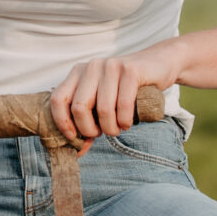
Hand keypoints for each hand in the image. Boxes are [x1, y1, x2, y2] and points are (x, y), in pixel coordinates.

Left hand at [49, 50, 177, 146]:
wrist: (158, 64)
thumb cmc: (126, 89)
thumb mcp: (103, 100)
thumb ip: (89, 119)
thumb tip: (77, 150)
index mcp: (78, 72)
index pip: (58, 99)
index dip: (62, 123)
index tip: (74, 137)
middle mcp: (91, 67)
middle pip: (79, 108)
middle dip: (89, 130)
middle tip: (101, 134)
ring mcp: (111, 66)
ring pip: (103, 110)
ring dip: (111, 128)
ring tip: (117, 129)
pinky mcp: (130, 71)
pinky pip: (123, 105)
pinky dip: (125, 121)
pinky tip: (127, 123)